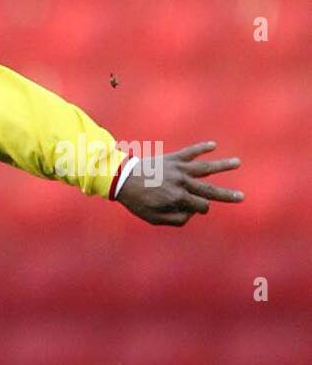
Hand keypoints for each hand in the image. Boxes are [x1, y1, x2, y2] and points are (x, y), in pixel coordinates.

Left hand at [116, 142, 242, 226]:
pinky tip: (213, 145)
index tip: (190, 209)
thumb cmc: (137, 201)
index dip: (199, 210)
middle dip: (226, 195)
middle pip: (210, 190)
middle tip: (242, 197)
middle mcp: (182, 183)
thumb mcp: (153, 218)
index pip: (201, 206)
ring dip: (223, 165)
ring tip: (238, 162)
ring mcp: (179, 169)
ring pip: (205, 168)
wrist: (122, 179)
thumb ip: (175, 219)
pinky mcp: (173, 158)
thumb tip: (192, 214)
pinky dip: (201, 147)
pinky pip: (190, 152)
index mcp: (178, 198)